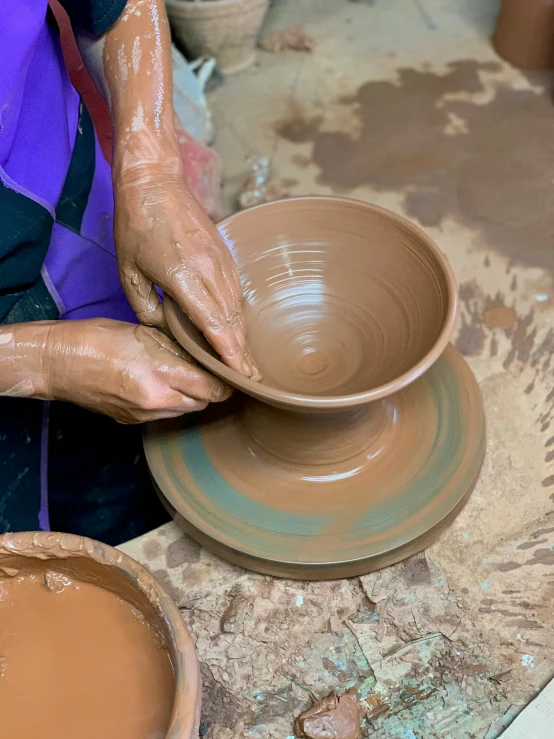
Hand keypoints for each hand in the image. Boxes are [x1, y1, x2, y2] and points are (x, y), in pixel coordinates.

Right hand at [42, 319, 230, 422]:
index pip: (213, 388)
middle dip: (210, 388)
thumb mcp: (145, 333)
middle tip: (207, 367)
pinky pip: (164, 415)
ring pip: (186, 411)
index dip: (225, 380)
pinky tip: (161, 383)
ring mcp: (143, 415)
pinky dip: (170, 402)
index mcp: (161, 373)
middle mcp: (156, 401)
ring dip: (191, 396)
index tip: (226, 368)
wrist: (57, 363)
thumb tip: (207, 355)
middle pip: (204, 403)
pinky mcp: (132, 421)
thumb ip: (179, 348)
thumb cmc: (97, 338)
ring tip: (184, 374)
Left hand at [113, 170, 259, 378]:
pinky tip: (233, 329)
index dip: (229, 353)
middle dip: (241, 353)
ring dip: (240, 335)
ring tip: (243, 360)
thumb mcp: (128, 272)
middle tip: (248, 379)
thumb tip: (164, 331)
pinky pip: (235, 292)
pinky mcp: (226, 255)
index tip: (240, 374)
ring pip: (238, 308)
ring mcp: (222, 262)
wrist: (155, 182)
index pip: (215, 325)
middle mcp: (210, 271)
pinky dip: (236, 314)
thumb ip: (146, 309)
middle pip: (233, 321)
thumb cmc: (136, 226)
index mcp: (185, 278)